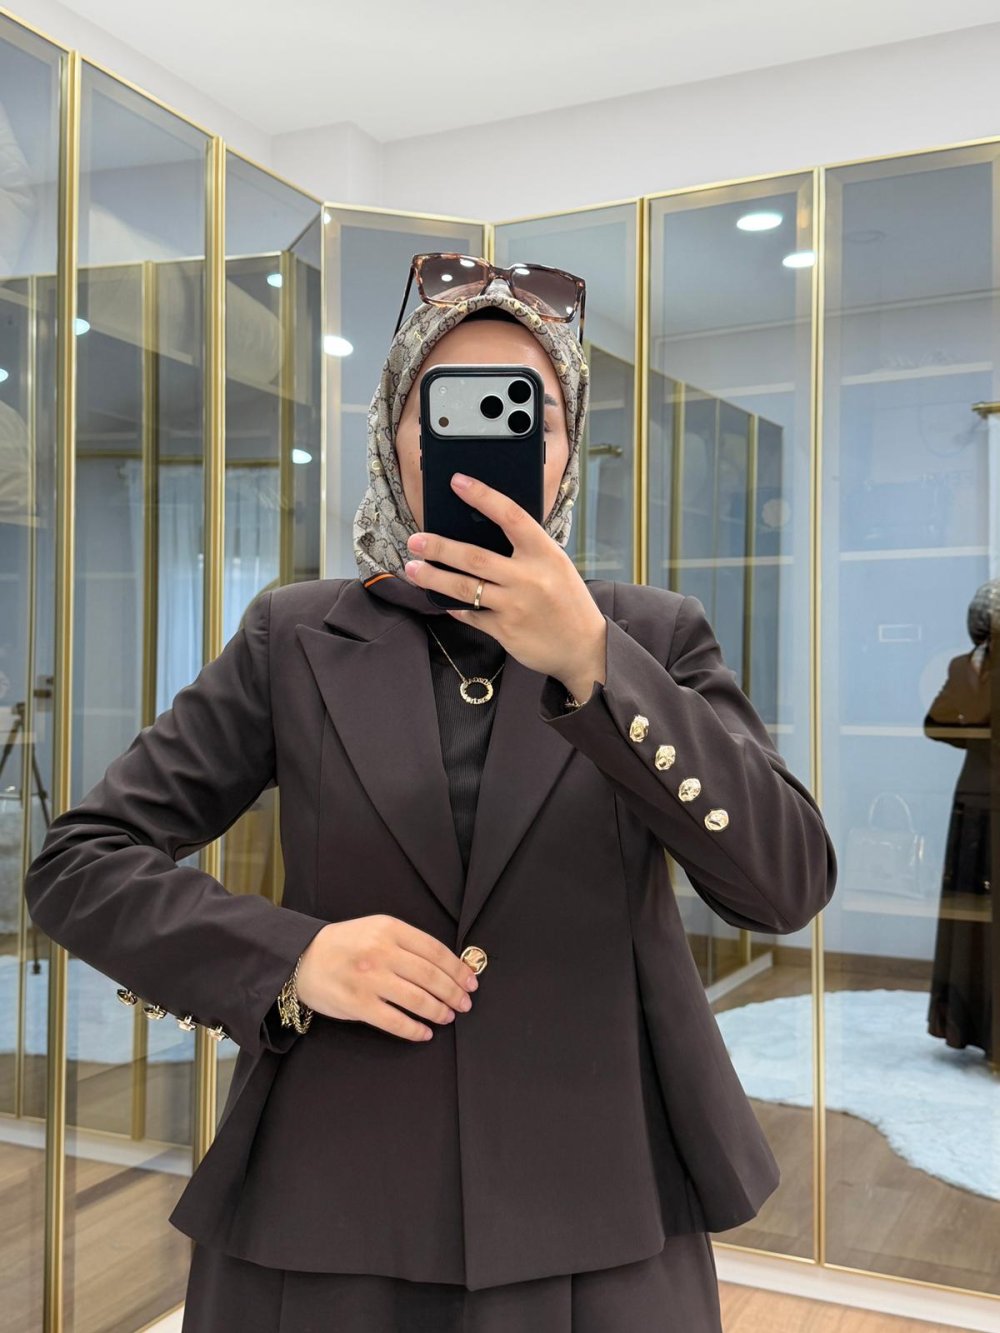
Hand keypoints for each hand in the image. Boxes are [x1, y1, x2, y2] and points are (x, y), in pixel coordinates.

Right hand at [295, 915, 479, 1042]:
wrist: (301, 958)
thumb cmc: (345, 944)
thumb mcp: (376, 929)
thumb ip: (407, 943)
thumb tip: (447, 965)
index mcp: (389, 929)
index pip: (434, 950)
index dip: (457, 968)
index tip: (471, 981)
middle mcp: (381, 952)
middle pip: (430, 976)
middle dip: (454, 992)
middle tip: (465, 1002)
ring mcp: (370, 980)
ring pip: (417, 999)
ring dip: (439, 1011)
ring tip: (449, 1016)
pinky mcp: (358, 1005)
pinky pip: (395, 1021)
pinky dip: (415, 1030)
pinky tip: (425, 1033)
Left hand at [404, 472, 607, 698]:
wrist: (584, 647)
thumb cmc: (567, 600)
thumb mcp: (555, 565)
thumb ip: (526, 550)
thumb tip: (481, 530)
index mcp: (546, 554)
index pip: (511, 516)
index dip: (482, 496)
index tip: (457, 482)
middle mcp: (529, 578)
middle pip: (474, 556)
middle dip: (439, 547)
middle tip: (415, 540)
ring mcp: (515, 606)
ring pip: (463, 588)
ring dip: (433, 577)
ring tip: (412, 568)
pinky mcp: (505, 630)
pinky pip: (469, 614)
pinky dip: (452, 605)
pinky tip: (439, 598)